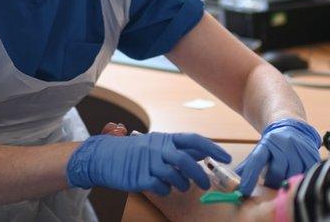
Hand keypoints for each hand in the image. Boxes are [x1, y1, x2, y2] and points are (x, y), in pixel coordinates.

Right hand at [67, 132, 231, 195]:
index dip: (211, 148)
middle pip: (186, 161)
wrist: (103, 156)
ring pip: (176, 177)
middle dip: (200, 175)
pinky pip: (161, 188)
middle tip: (207, 185)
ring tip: (180, 186)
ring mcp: (148, 163)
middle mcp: (158, 148)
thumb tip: (201, 153)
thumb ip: (177, 149)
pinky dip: (164, 190)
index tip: (226, 157)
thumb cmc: (132, 152)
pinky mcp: (140, 178)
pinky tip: (160, 187)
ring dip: (182, 185)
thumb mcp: (156, 145)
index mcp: (164, 139)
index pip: (193, 140)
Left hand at [236, 119, 319, 195]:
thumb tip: (236, 186)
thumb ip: (249, 166)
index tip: (244, 190)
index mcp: (267, 142)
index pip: (256, 160)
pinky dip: (300, 179)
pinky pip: (306, 173)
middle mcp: (283, 143)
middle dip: (271, 183)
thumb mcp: (260, 150)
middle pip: (276, 172)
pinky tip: (296, 177)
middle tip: (269, 186)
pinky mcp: (311, 153)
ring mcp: (299, 148)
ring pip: (292, 174)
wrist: (292, 126)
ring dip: (286, 182)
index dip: (250, 176)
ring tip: (282, 181)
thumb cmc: (273, 143)